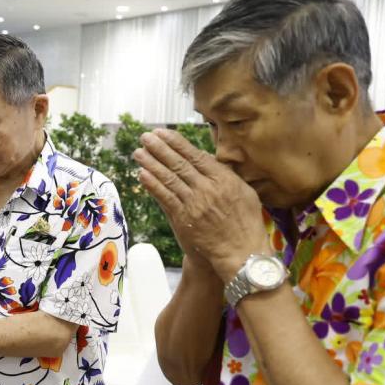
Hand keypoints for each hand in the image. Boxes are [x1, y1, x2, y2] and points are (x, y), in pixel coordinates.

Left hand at [133, 129, 270, 281]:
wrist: (240, 252)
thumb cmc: (245, 222)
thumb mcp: (245, 192)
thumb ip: (226, 174)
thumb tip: (207, 158)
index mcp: (224, 179)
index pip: (195, 156)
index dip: (177, 143)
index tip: (163, 132)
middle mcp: (208, 189)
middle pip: (179, 164)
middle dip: (160, 149)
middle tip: (145, 137)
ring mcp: (194, 204)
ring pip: (169, 179)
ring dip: (151, 164)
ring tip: (138, 152)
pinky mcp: (183, 219)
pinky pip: (165, 198)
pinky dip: (153, 185)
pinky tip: (142, 174)